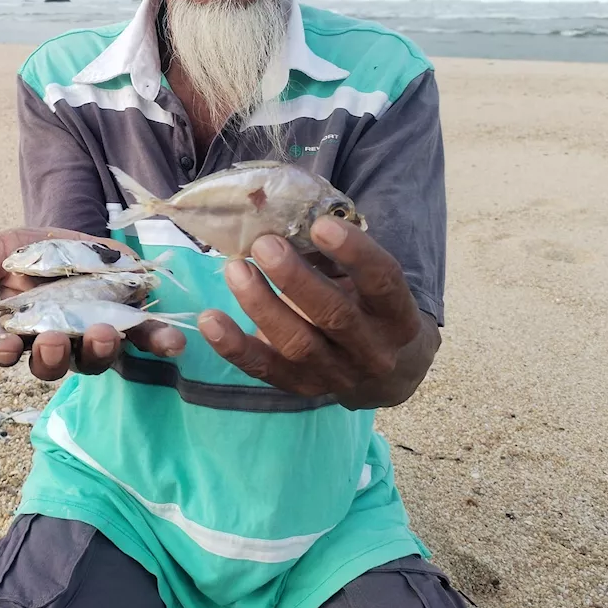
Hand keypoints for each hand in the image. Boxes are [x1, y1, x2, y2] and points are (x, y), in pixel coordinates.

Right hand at [0, 227, 187, 380]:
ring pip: (98, 357)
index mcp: (24, 331)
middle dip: (52, 356)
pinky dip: (161, 343)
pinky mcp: (135, 322)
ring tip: (103, 333)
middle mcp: (61, 343)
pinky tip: (176, 343)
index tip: (3, 348)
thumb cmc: (36, 252)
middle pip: (54, 364)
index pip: (10, 353)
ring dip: (101, 349)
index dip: (7, 353)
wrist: (83, 234)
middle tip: (53, 341)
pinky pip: (148, 341)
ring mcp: (99, 336)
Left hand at [198, 216, 438, 408]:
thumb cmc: (367, 306)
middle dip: (295, 279)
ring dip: (261, 306)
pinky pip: (266, 370)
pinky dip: (235, 347)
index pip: (383, 282)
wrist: (383, 372)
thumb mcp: (364, 281)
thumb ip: (333, 256)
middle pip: (335, 316)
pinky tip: (211, 320)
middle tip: (263, 245)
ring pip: (298, 345)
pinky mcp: (303, 388)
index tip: (320, 225)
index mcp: (396, 315)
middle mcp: (373, 350)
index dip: (355, 253)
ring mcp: (338, 375)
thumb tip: (283, 219)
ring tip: (234, 270)